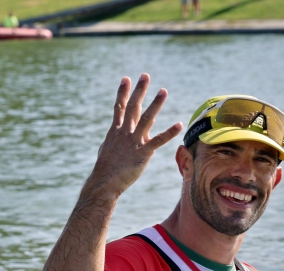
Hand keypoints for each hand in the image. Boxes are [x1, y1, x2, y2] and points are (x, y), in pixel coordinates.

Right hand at [88, 74, 182, 198]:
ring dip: (156, 104)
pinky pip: (158, 140)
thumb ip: (120, 136)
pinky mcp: (143, 153)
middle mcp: (125, 132)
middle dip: (139, 90)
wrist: (104, 182)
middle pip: (133, 107)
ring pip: (146, 119)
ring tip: (163, 91)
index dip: (123, 92)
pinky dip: (169, 133)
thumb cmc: (106, 166)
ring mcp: (134, 142)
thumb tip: (131, 128)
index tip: (127, 78)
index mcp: (116, 130)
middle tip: (145, 75)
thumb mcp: (111, 147)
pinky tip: (178, 124)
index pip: (120, 107)